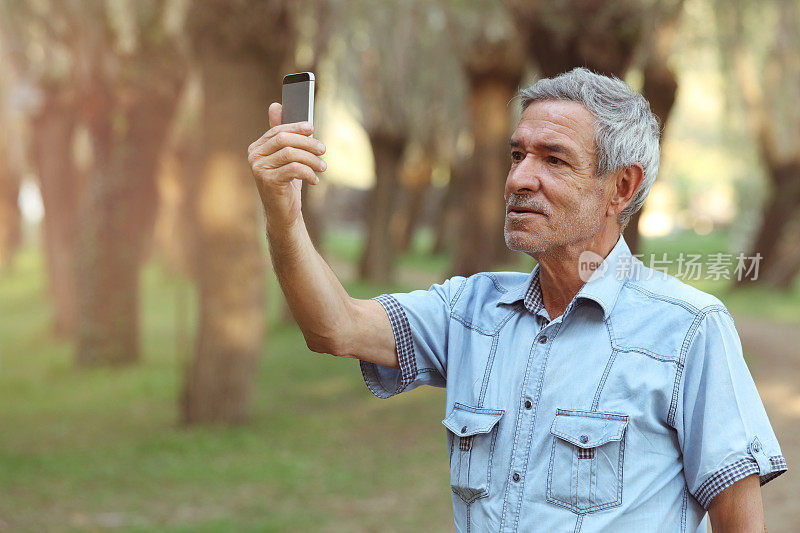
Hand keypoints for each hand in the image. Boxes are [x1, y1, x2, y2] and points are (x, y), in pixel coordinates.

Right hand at [247, 102, 326, 229]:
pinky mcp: (268, 181)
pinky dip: (309, 173)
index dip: (296, 127)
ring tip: (322, 167)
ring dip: (312, 159)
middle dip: (307, 142)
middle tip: (323, 150)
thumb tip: (275, 105)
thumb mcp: (287, 158)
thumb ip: (283, 135)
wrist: (283, 213)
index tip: (312, 128)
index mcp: (257, 148)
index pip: (277, 130)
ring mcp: (259, 169)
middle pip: (284, 139)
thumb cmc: (287, 183)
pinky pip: (294, 169)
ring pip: (291, 154)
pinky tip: (315, 180)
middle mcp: (254, 157)